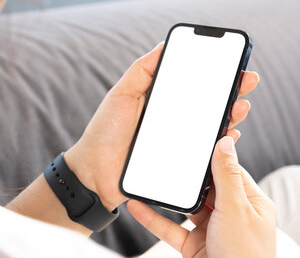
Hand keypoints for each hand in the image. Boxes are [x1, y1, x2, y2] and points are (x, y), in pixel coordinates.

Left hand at [64, 43, 259, 209]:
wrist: (94, 172)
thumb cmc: (104, 131)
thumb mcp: (121, 95)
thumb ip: (141, 71)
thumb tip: (164, 45)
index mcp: (160, 100)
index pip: (191, 83)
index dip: (212, 73)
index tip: (231, 63)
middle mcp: (172, 119)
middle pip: (207, 103)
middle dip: (230, 91)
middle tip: (247, 81)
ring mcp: (177, 140)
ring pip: (211, 126)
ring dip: (230, 114)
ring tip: (240, 105)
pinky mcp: (179, 161)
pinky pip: (205, 152)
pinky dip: (220, 143)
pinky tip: (228, 133)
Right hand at [127, 136, 275, 257]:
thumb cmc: (246, 256)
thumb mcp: (236, 209)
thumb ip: (226, 176)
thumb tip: (226, 142)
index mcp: (250, 202)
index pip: (228, 171)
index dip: (211, 156)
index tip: (193, 140)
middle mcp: (231, 214)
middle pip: (204, 187)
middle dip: (184, 177)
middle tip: (165, 157)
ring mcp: (211, 230)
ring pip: (184, 207)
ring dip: (166, 197)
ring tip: (148, 180)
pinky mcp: (193, 245)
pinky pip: (170, 227)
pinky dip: (152, 218)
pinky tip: (137, 206)